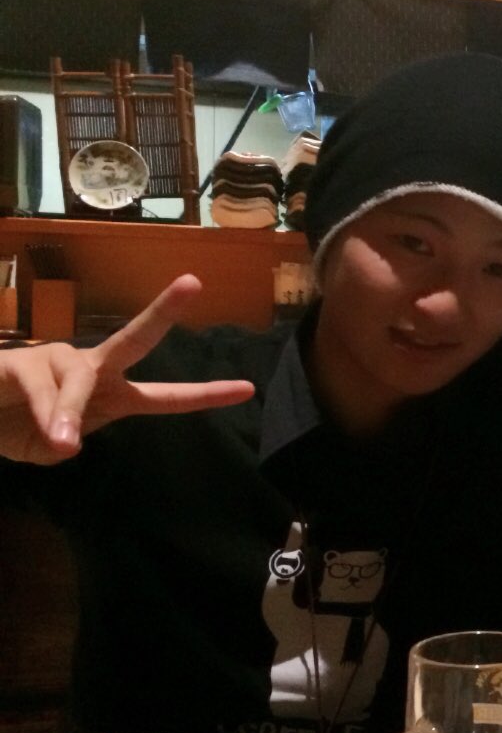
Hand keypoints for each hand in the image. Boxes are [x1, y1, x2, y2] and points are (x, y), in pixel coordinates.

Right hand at [0, 275, 255, 464]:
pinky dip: (44, 412)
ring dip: (67, 413)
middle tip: (193, 283)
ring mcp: (58, 361)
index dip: (205, 395)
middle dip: (163, 312)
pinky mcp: (21, 361)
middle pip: (134, 339)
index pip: (165, 397)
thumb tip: (68, 440)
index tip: (248, 388)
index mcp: (111, 394)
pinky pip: (42, 388)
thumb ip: (62, 447)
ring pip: (78, 383)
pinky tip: (41, 428)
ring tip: (61, 441)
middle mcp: (91, 369)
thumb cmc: (15, 425)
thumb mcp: (46, 449)